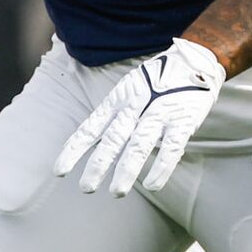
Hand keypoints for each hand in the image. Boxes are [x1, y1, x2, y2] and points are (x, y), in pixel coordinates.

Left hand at [55, 38, 226, 196]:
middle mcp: (134, 107)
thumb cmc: (154, 81)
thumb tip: (92, 143)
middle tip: (86, 188)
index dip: (74, 150)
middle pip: (112, 139)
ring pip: (139, 144)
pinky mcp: (183, 120)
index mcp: (116, 102)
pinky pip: (171, 146)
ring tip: (117, 192)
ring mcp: (159, 113)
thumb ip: (113, 116)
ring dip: (127, 170)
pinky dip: (161, 167)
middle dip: (98, 164)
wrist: (192, 59)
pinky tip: (152, 185)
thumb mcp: (126, 92)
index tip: (59, 171)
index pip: (90, 128)